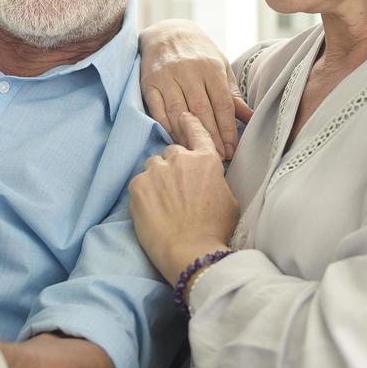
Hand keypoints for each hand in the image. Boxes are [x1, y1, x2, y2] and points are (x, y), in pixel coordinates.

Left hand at [129, 113, 239, 282]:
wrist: (191, 251)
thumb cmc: (214, 230)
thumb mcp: (229, 200)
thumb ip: (215, 180)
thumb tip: (208, 178)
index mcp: (206, 160)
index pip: (196, 132)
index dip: (189, 123)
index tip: (183, 116)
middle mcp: (180, 159)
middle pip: (171, 153)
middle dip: (173, 167)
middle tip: (175, 191)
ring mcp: (156, 171)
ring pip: (153, 167)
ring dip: (157, 179)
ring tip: (163, 204)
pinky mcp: (137, 186)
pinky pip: (139, 183)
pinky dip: (144, 195)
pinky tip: (152, 212)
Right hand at [139, 19, 251, 160]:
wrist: (167, 32)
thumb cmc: (199, 54)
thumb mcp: (221, 67)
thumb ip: (233, 95)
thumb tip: (253, 118)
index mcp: (211, 67)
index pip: (222, 103)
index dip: (228, 129)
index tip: (232, 149)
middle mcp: (189, 70)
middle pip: (202, 110)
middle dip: (211, 137)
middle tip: (219, 158)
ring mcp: (167, 76)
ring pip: (179, 112)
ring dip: (189, 136)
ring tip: (198, 153)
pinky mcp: (149, 82)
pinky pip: (158, 110)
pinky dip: (167, 127)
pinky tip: (176, 140)